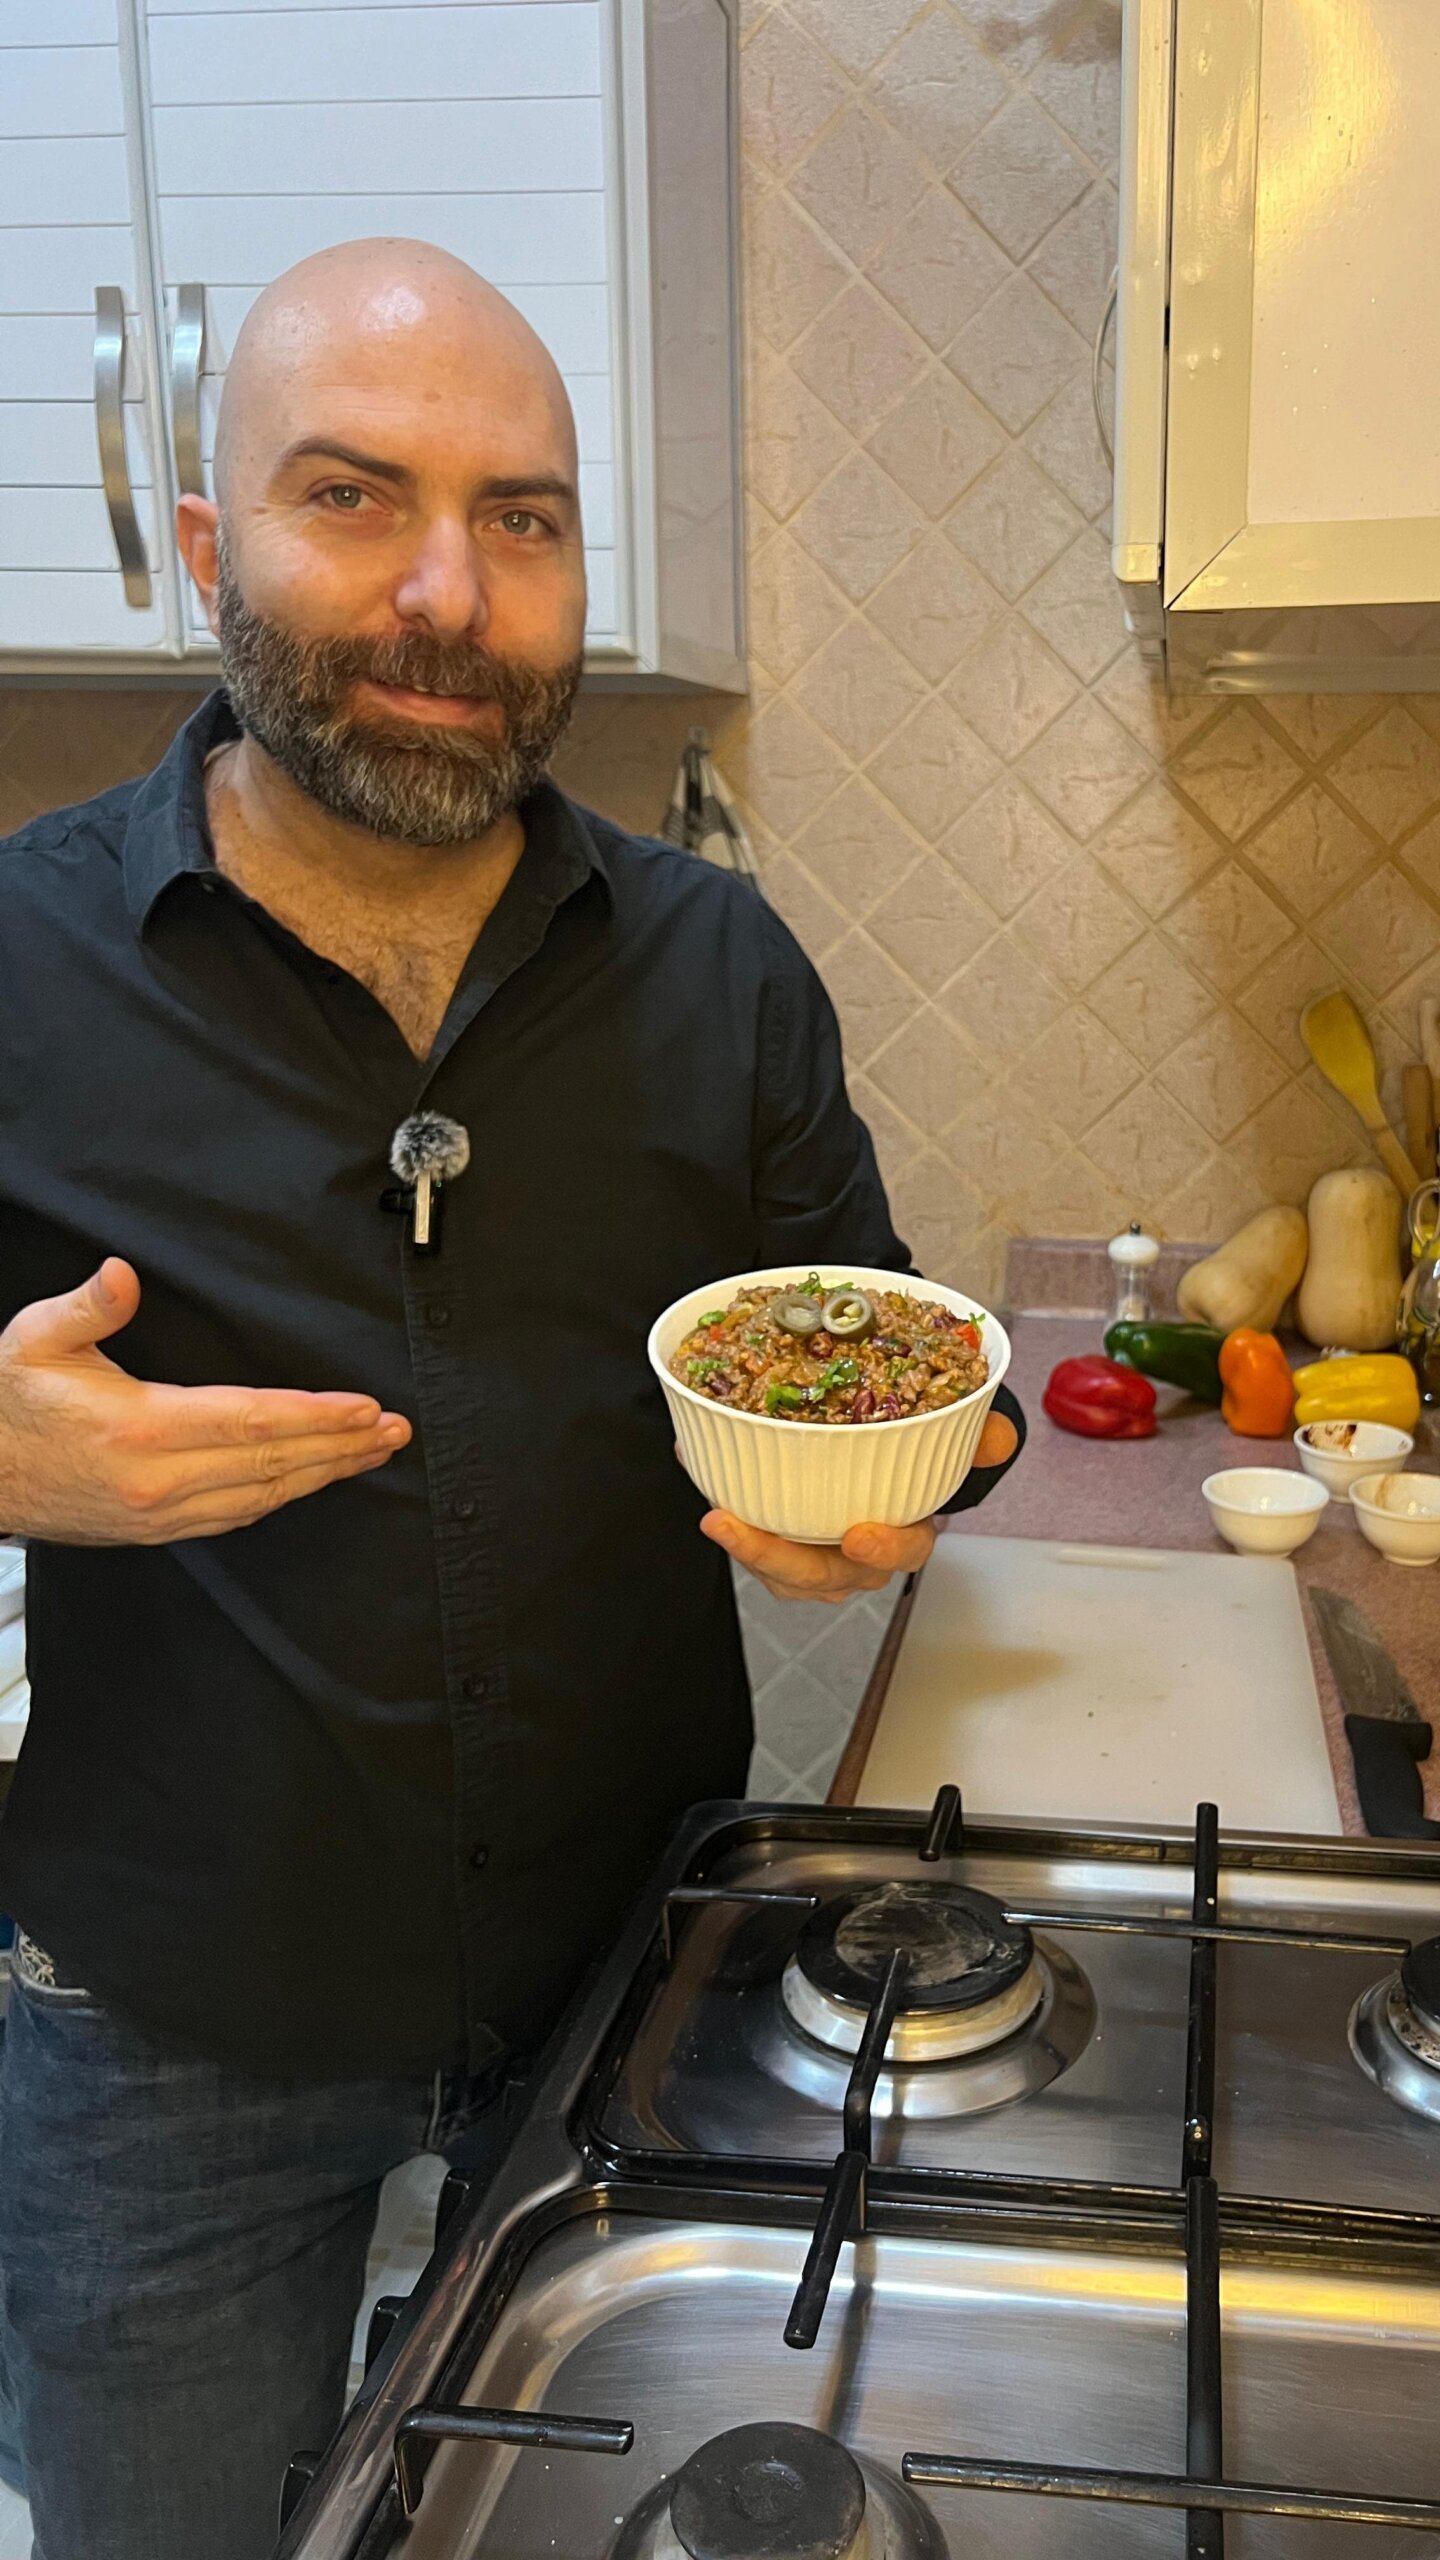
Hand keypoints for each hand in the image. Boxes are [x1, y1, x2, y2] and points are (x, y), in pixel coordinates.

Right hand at [0, 1258, 412, 1545]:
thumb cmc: (11, 1402)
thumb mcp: (37, 1339)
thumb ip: (88, 1306)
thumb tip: (121, 1273)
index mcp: (139, 1428)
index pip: (249, 1420)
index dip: (314, 1416)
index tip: (364, 1407)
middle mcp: (158, 1480)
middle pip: (272, 1462)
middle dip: (341, 1445)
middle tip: (394, 1430)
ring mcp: (161, 1513)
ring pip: (263, 1495)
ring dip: (325, 1473)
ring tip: (372, 1451)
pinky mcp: (158, 1530)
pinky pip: (238, 1515)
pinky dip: (284, 1495)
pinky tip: (313, 1477)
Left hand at [700, 1408, 1018, 1605]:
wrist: (887, 1466)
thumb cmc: (917, 1462)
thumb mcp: (954, 1442)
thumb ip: (978, 1437)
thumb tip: (996, 1435)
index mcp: (904, 1534)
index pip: (903, 1552)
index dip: (884, 1548)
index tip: (859, 1534)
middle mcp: (857, 1557)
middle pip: (819, 1574)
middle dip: (774, 1556)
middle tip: (733, 1525)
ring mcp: (815, 1555)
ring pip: (779, 1568)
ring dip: (744, 1547)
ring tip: (713, 1511)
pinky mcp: (781, 1538)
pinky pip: (754, 1538)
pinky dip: (730, 1509)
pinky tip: (699, 1465)